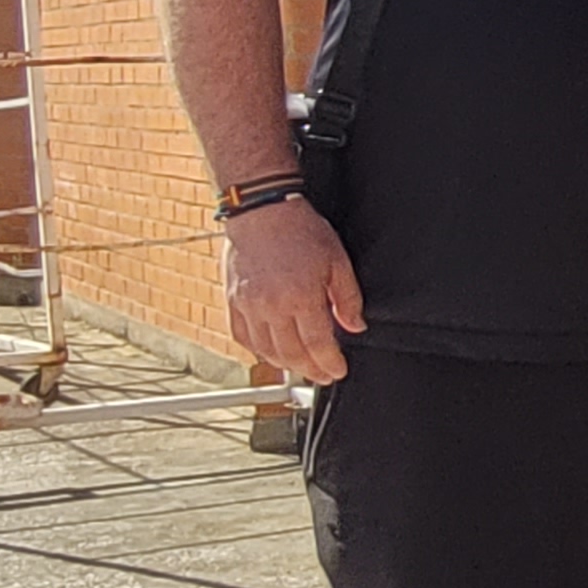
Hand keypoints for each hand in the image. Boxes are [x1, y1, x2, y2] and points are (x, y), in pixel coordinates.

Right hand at [222, 198, 363, 383]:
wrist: (261, 211)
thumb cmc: (300, 230)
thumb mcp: (337, 260)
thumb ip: (347, 298)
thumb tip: (354, 326)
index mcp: (301, 297)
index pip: (318, 345)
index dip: (330, 363)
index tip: (338, 370)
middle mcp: (272, 307)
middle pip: (292, 354)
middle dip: (310, 370)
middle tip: (323, 376)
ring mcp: (249, 306)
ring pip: (266, 351)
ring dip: (285, 365)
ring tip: (301, 367)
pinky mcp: (233, 301)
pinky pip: (242, 337)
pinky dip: (258, 351)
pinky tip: (271, 353)